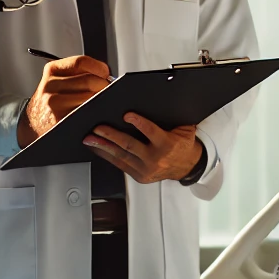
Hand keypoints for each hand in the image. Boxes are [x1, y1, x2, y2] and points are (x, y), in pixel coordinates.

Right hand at [18, 55, 109, 147]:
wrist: (34, 122)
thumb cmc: (53, 99)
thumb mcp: (59, 79)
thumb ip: (78, 72)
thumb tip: (106, 74)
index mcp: (53, 70)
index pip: (81, 62)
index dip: (99, 67)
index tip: (105, 73)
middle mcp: (51, 85)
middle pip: (89, 80)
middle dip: (103, 85)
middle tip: (106, 90)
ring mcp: (54, 103)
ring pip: (90, 97)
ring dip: (100, 100)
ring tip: (99, 102)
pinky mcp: (60, 119)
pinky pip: (86, 113)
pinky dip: (94, 112)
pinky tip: (92, 112)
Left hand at [83, 113, 202, 183]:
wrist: (187, 167)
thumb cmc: (183, 145)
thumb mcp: (183, 130)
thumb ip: (171, 119)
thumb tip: (156, 102)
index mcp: (167, 144)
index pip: (151, 132)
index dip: (139, 123)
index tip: (127, 115)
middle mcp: (155, 159)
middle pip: (129, 145)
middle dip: (111, 136)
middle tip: (98, 128)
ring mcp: (146, 169)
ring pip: (121, 156)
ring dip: (104, 146)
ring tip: (91, 139)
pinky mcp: (139, 176)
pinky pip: (120, 165)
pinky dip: (107, 156)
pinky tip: (98, 149)